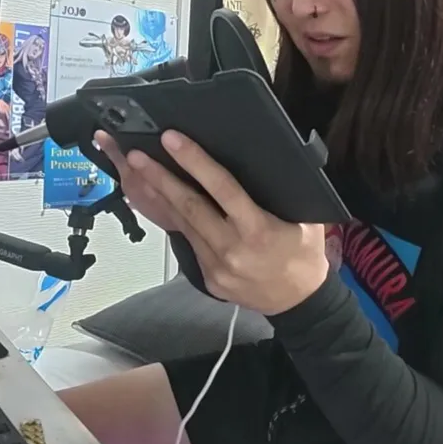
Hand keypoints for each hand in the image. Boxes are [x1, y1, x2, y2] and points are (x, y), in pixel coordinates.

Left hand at [96, 130, 328, 315]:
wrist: (299, 303)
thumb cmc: (303, 255)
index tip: (173, 140)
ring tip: (139, 172)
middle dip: (160, 177)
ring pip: (182, 224)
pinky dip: (172, 220)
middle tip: (137, 154)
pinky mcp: (207, 277)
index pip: (221, 188)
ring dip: (158, 196)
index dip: (195, 161)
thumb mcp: (305, 220)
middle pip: (189, 206)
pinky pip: (187, 242)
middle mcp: (232, 248)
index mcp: (258, 229)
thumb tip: (259, 164)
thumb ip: (281, 194)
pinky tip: (159, 202)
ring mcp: (216, 265)